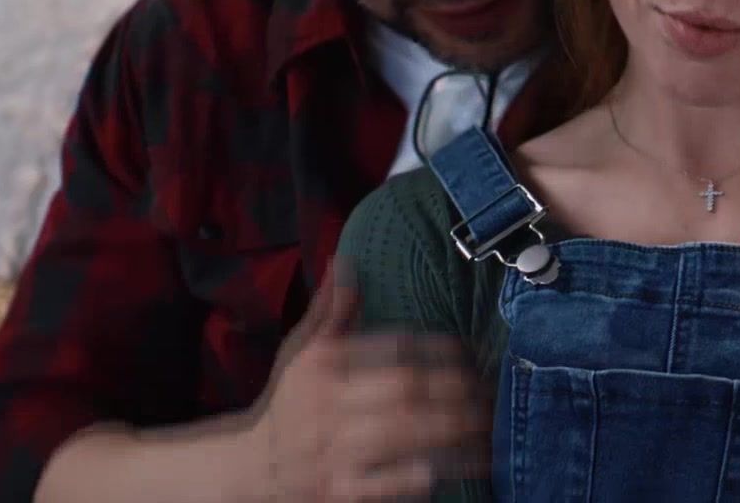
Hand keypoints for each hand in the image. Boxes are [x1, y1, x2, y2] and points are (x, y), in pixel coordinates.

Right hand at [249, 261, 491, 501]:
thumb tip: (345, 260)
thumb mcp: (301, 350)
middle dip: (453, 389)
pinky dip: (417, 476)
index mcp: (322, 367)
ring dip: (451, 432)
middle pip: (403, 392)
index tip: (466, 351)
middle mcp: (327, 407)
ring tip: (485, 427)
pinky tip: (449, 468)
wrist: (252, 466)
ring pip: (402, 437)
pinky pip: (385, 485)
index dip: (433, 348)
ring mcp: (333, 453)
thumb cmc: (290, 401)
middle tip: (488, 390)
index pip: (388, 348)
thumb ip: (331, 309)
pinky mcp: (339, 492)